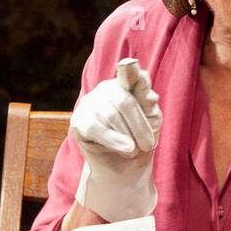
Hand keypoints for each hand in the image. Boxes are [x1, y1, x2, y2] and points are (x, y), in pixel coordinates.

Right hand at [71, 58, 161, 220]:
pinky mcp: (79, 121)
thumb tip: (147, 89)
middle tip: (148, 145)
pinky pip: (96, 128)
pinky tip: (125, 149)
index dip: (129, 70)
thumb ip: (148, 101)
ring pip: (111, 116)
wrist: (126, 165)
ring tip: (134, 150)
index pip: (128, 74)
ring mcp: (90, 103)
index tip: (129, 64)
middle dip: (140, 126)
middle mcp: (107, 88)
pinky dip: (113, 140)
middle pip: (125, 102)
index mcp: (127, 83)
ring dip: (128, 137)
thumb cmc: (141, 137)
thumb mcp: (152, 118)